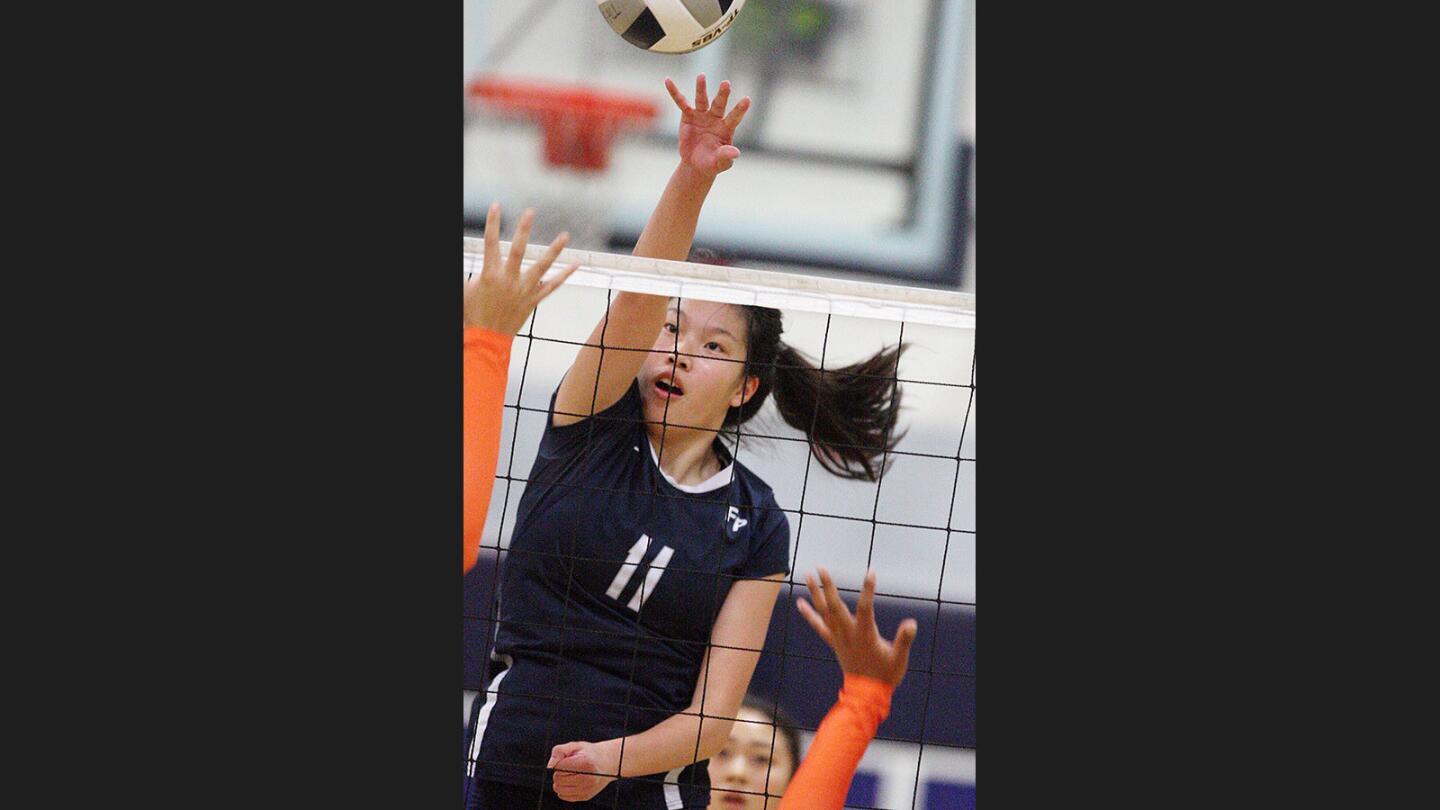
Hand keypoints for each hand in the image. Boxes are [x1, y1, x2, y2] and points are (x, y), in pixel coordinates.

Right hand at [464, 202, 579, 333]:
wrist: (485, 339)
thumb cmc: (471, 314)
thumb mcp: (465, 289)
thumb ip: (472, 271)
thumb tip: (476, 258)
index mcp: (490, 274)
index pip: (490, 242)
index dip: (492, 222)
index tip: (495, 205)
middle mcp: (508, 280)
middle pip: (518, 249)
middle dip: (523, 229)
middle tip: (530, 212)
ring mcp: (523, 290)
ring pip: (542, 266)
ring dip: (554, 250)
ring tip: (565, 235)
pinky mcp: (532, 300)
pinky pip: (551, 286)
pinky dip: (564, 275)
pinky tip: (575, 265)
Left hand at [548, 739, 619, 802]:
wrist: (607, 763)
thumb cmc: (589, 753)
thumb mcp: (575, 746)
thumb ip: (559, 751)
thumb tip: (550, 766)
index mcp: (585, 763)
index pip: (558, 768)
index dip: (560, 762)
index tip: (569, 759)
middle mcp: (588, 779)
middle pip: (558, 779)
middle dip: (559, 772)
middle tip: (570, 767)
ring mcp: (587, 789)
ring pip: (559, 789)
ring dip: (560, 782)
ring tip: (570, 774)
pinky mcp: (585, 797)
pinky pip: (564, 796)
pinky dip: (564, 789)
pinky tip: (572, 781)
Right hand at [664, 74, 750, 176]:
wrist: (696, 164)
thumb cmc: (712, 163)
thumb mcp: (720, 163)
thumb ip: (726, 156)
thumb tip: (736, 152)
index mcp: (726, 128)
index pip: (734, 117)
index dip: (740, 109)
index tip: (747, 99)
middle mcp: (715, 118)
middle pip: (719, 104)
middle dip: (722, 95)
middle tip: (726, 84)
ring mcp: (701, 115)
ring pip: (702, 99)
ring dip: (701, 88)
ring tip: (701, 76)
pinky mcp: (688, 115)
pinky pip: (681, 102)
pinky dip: (674, 92)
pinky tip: (668, 80)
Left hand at [796, 568, 918, 685]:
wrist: (867, 695)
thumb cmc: (886, 675)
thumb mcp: (899, 658)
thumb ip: (904, 640)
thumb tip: (911, 624)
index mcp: (865, 635)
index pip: (866, 608)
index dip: (868, 590)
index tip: (871, 572)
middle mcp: (848, 634)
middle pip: (835, 606)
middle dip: (828, 586)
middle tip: (821, 567)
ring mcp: (838, 638)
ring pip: (824, 612)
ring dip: (816, 593)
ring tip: (808, 575)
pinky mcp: (834, 642)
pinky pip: (819, 626)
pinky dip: (809, 614)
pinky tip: (800, 603)